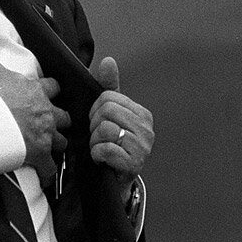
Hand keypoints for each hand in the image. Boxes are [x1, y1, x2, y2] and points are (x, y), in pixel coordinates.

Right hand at [0, 43, 70, 183]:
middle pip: (64, 117)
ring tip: (47, 148)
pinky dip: (47, 172)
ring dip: (56, 145)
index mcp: (37, 91)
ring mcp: (46, 135)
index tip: (47, 94)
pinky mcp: (40, 155)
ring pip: (61, 142)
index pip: (53, 87)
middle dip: (59, 121)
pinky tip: (44, 175)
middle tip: (50, 125)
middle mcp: (46, 112)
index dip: (51, 91)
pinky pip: (50, 168)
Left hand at [89, 57, 153, 180]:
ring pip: (104, 129)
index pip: (108, 97)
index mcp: (142, 114)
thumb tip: (108, 60)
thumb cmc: (112, 144)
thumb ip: (109, 87)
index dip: (95, 111)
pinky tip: (103, 160)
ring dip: (94, 142)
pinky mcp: (134, 164)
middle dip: (94, 125)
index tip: (99, 123)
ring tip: (102, 149)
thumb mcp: (110, 115)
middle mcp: (147, 129)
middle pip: (105, 110)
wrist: (115, 180)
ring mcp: (143, 147)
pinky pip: (105, 149)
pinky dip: (97, 154)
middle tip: (100, 138)